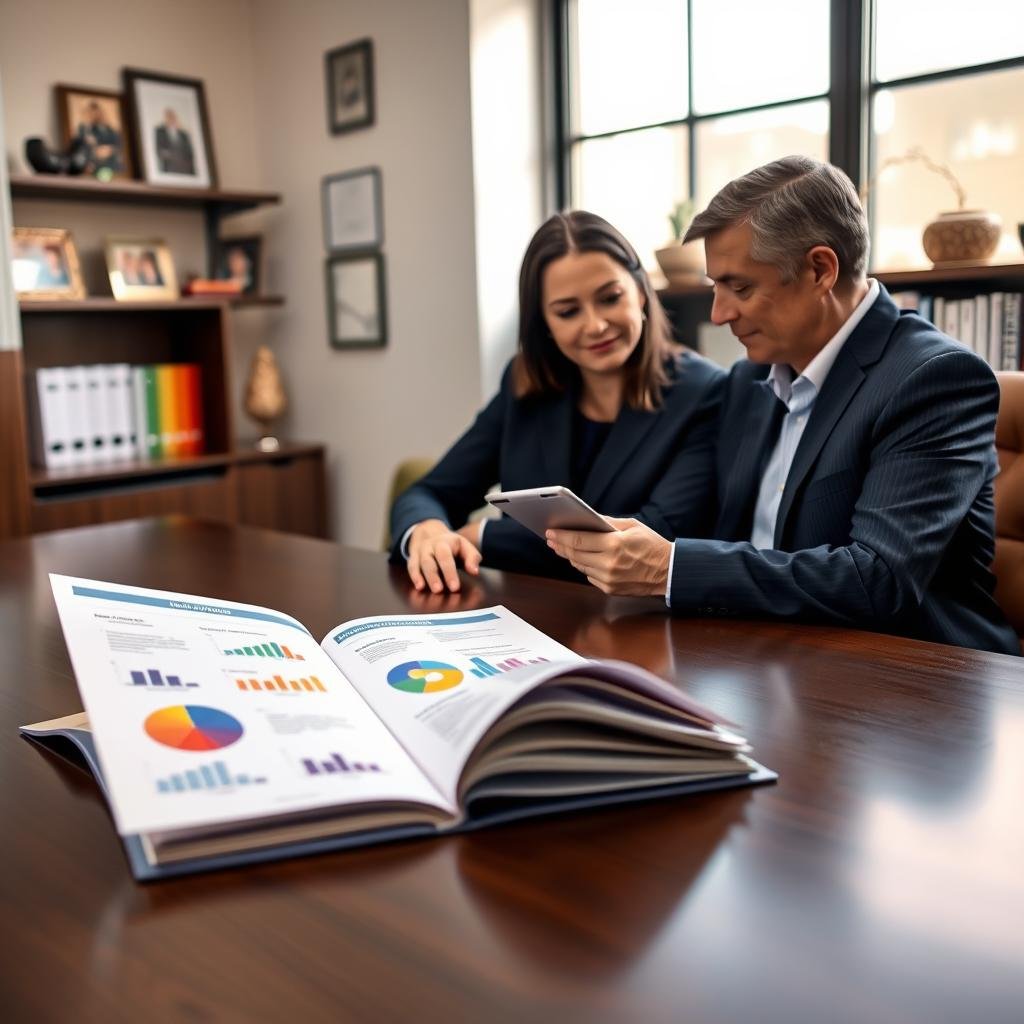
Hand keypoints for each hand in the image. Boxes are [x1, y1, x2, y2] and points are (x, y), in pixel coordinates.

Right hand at [407, 519, 481, 593]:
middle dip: (434, 576)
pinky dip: (414, 577)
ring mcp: (420, 551)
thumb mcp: (465, 546)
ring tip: (425, 589)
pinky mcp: (413, 557)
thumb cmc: (452, 545)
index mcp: (444, 542)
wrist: (430, 532)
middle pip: (429, 560)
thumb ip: (472, 558)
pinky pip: (411, 566)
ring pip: (418, 564)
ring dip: (421, 577)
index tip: (455, 587)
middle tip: (439, 590)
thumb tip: (474, 571)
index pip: (445, 557)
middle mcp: (430, 546)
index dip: (449, 572)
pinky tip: (419, 587)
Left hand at [546, 517, 671, 596]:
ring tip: (561, 547)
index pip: (579, 539)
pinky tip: (580, 558)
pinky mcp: (609, 589)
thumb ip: (607, 522)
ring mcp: (608, 579)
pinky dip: (584, 566)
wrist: (669, 572)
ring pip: (579, 566)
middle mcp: (609, 563)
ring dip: (569, 556)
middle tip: (551, 538)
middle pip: (574, 554)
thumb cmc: (652, 546)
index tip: (550, 531)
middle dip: (560, 545)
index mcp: (615, 544)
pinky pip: (589, 576)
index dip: (562, 535)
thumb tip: (587, 518)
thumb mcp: (632, 526)